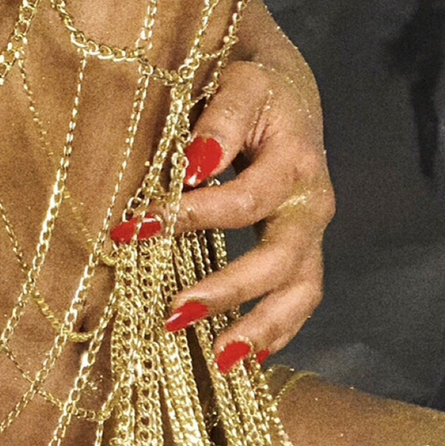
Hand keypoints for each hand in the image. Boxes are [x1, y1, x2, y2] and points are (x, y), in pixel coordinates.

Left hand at [163, 56, 334, 370]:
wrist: (287, 88)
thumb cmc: (252, 86)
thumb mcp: (236, 86)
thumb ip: (218, 123)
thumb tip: (194, 167)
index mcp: (293, 161)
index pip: (242, 201)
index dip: (189, 217)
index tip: (134, 230)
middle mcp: (310, 202)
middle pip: (280, 260)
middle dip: (227, 291)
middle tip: (173, 314)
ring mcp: (310, 230)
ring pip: (302, 291)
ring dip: (260, 328)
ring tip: (218, 359)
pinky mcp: (304, 247)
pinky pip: (300, 298)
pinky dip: (275, 331)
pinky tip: (241, 357)